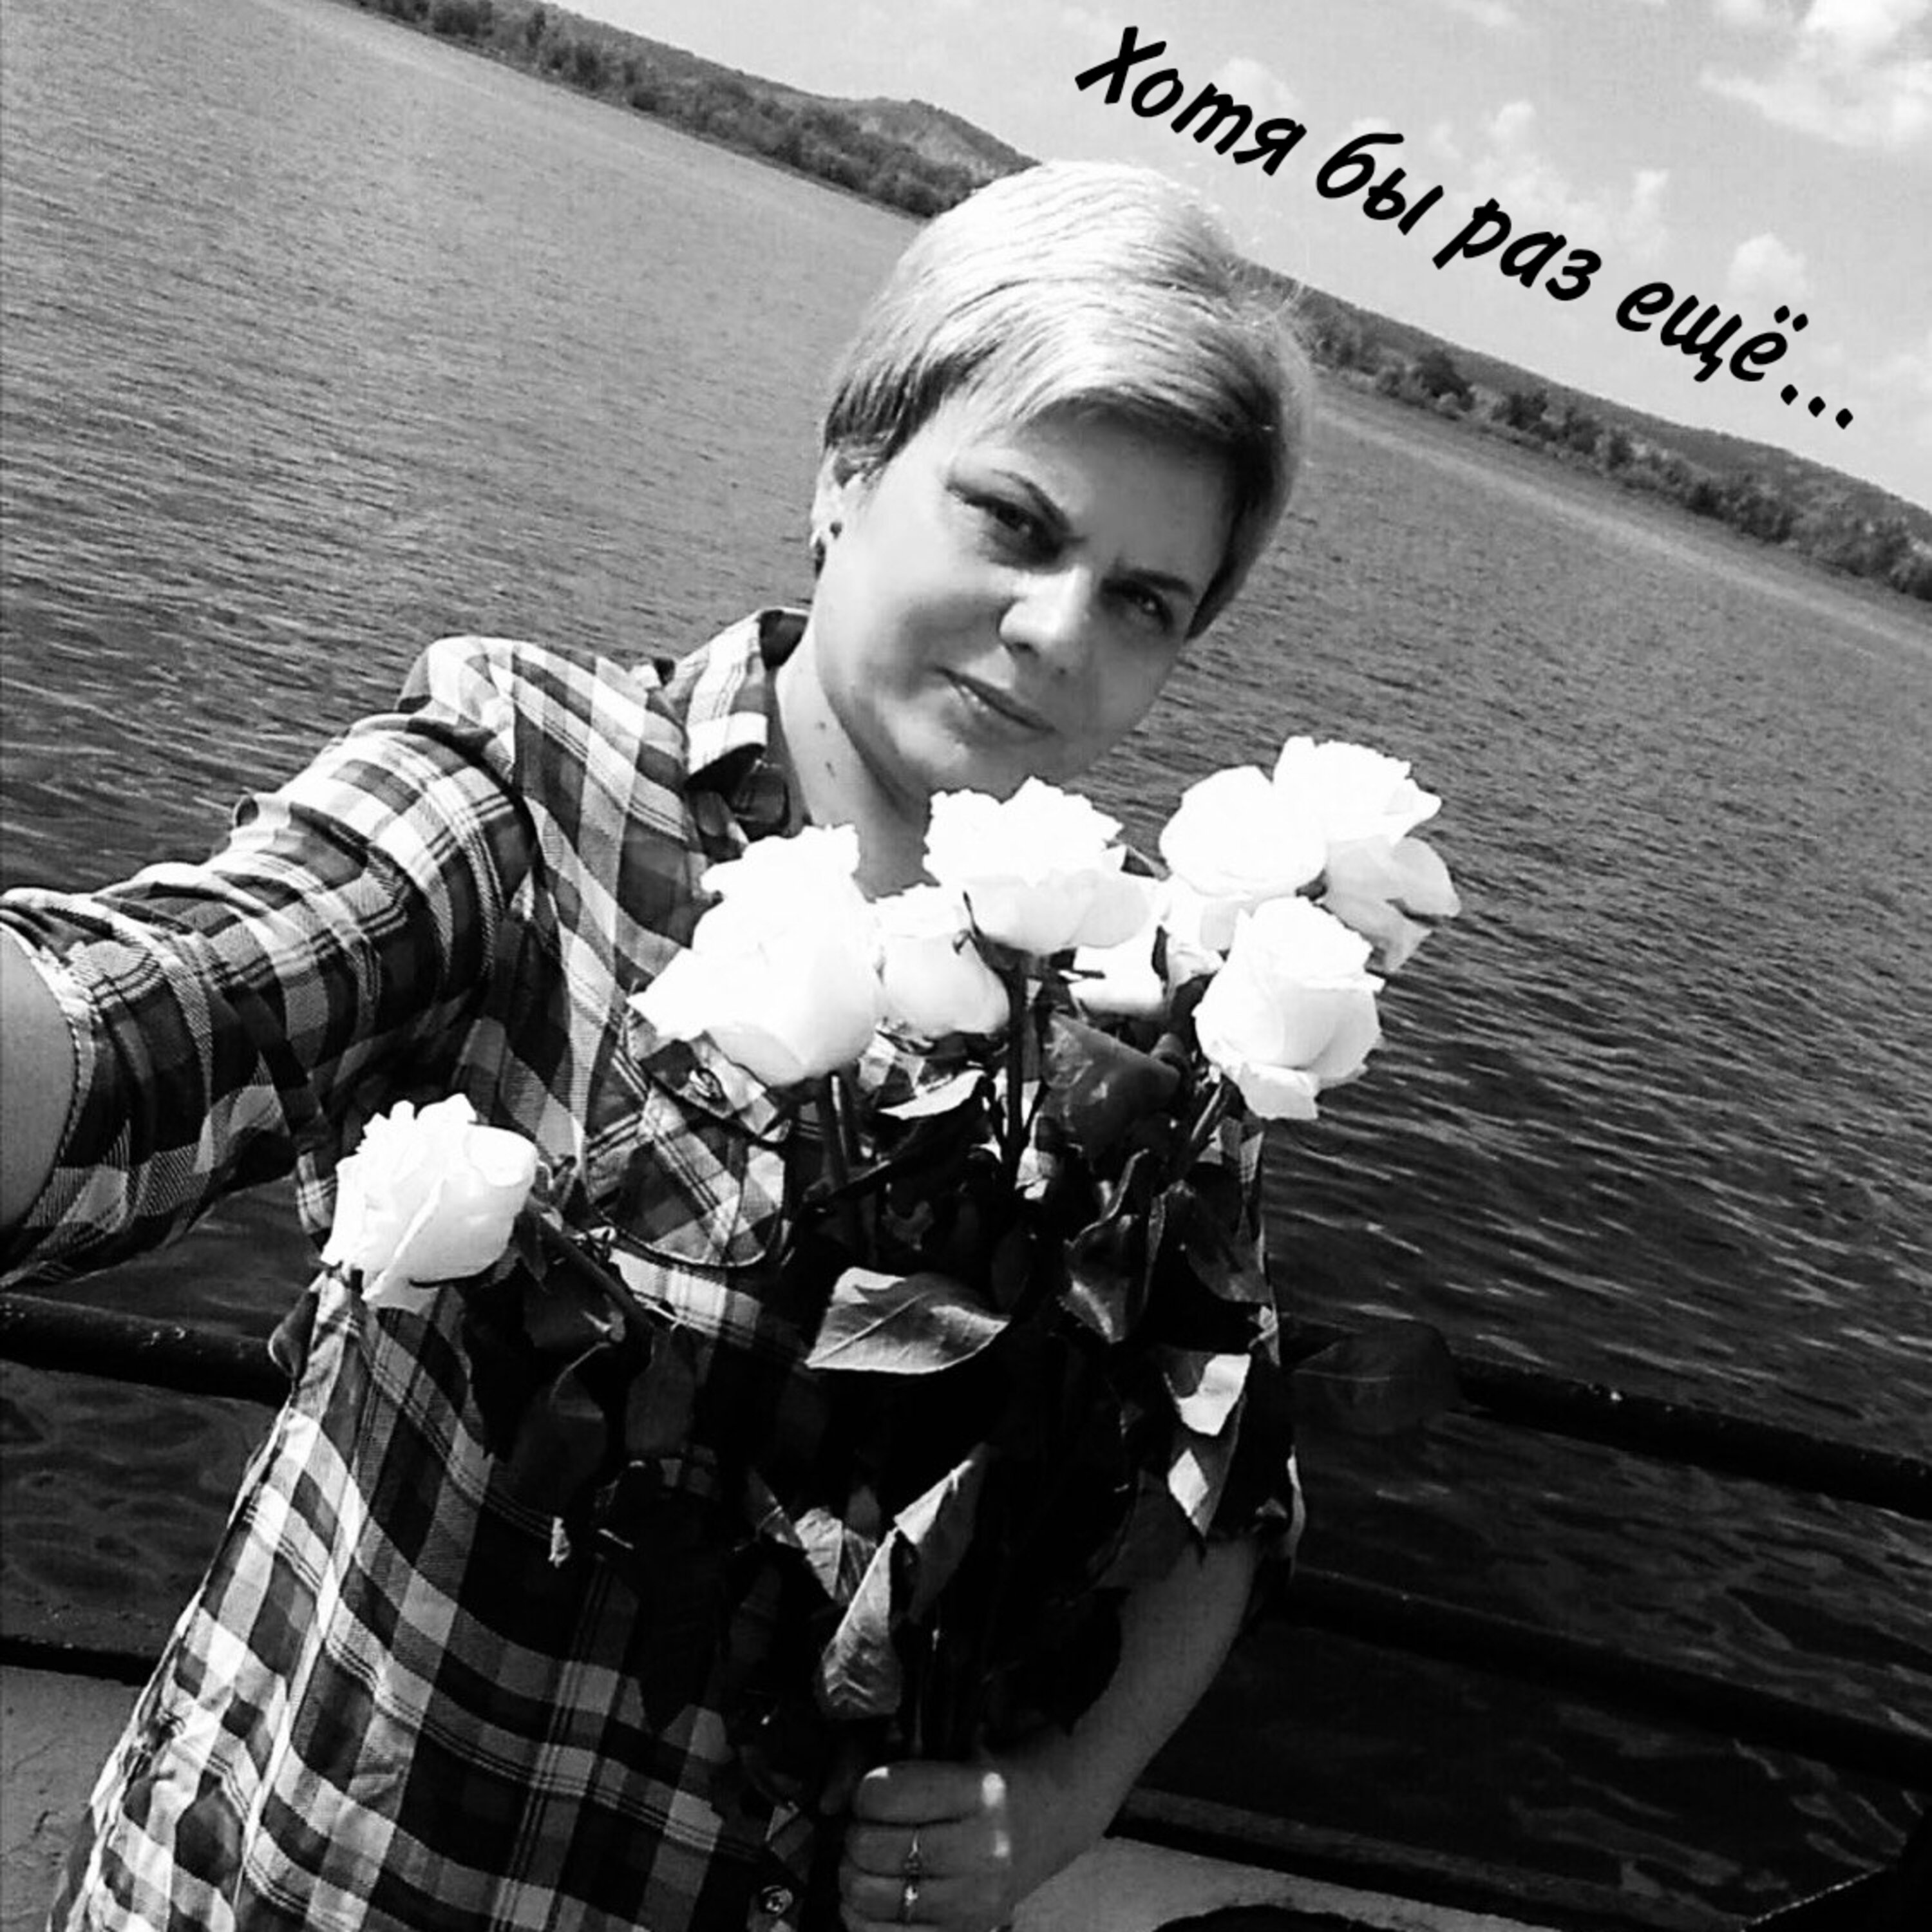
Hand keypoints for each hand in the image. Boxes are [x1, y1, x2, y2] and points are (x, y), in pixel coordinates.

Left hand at [837, 1759, 1021, 1931]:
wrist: (1036, 1825)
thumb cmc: (978, 1784)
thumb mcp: (943, 1753)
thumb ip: (878, 1760)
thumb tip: (827, 1802)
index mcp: (979, 1792)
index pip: (885, 1794)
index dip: (864, 1792)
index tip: (872, 1792)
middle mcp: (984, 1850)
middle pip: (872, 1848)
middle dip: (855, 1835)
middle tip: (866, 1828)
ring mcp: (974, 1903)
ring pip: (870, 1896)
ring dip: (852, 1877)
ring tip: (867, 1861)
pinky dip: (860, 1918)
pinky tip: (869, 1898)